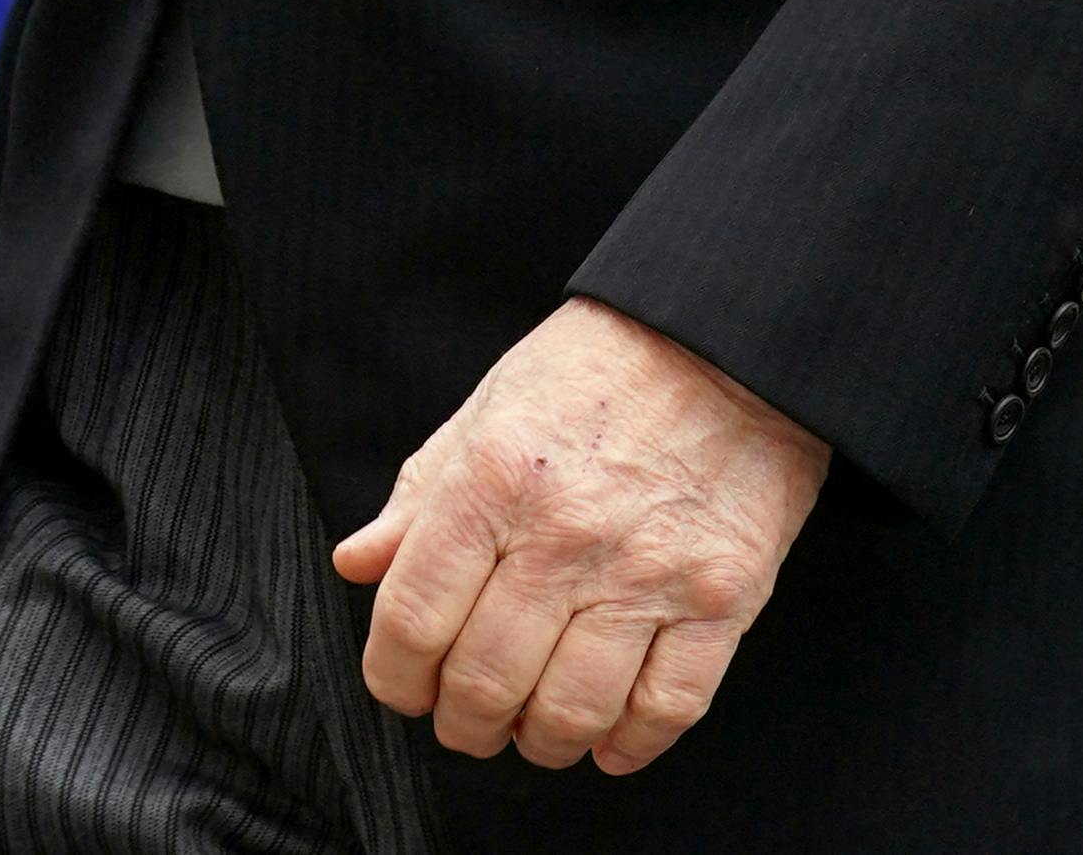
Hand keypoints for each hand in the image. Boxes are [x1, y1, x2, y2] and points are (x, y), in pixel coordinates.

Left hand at [333, 299, 829, 775]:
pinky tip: (609, 740)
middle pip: (486, 680)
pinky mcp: (723, 596)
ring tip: (533, 731)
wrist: (725, 338)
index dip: (395, 677)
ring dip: (541, 743)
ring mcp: (649, 570)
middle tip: (468, 721)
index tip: (404, 689)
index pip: (414, 617)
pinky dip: (631, 744)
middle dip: (464, 724)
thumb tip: (357, 565)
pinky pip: (668, 708)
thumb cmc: (595, 371)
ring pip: (573, 711)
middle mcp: (565, 532)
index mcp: (494, 479)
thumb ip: (420, 495)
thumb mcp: (487, 408)